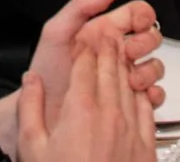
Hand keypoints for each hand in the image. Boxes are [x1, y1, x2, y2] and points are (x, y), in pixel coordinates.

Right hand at [14, 38, 154, 161]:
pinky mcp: (146, 148)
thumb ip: (31, 108)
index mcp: (80, 110)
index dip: (85, 46)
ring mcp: (131, 130)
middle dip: (109, 47)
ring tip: (123, 50)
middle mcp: (110, 114)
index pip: (85, 65)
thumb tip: (31, 79)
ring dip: (126, 65)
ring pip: (131, 86)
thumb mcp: (32, 148)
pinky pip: (148, 110)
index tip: (85, 34)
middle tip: (107, 31)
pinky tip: (141, 87)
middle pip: (111, 69)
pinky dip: (144, 93)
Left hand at [25, 0, 165, 127]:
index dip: (143, 15)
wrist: (41, 113)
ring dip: (150, 70)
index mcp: (104, 32)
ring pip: (155, 66)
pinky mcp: (129, 102)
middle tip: (128, 53)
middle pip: (151, 37)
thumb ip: (79, 7)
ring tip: (132, 80)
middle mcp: (117, 52)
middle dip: (146, 42)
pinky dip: (155, 94)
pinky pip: (154, 96)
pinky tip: (142, 95)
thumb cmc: (47, 73)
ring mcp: (125, 77)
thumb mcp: (56, 34)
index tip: (137, 24)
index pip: (136, 14)